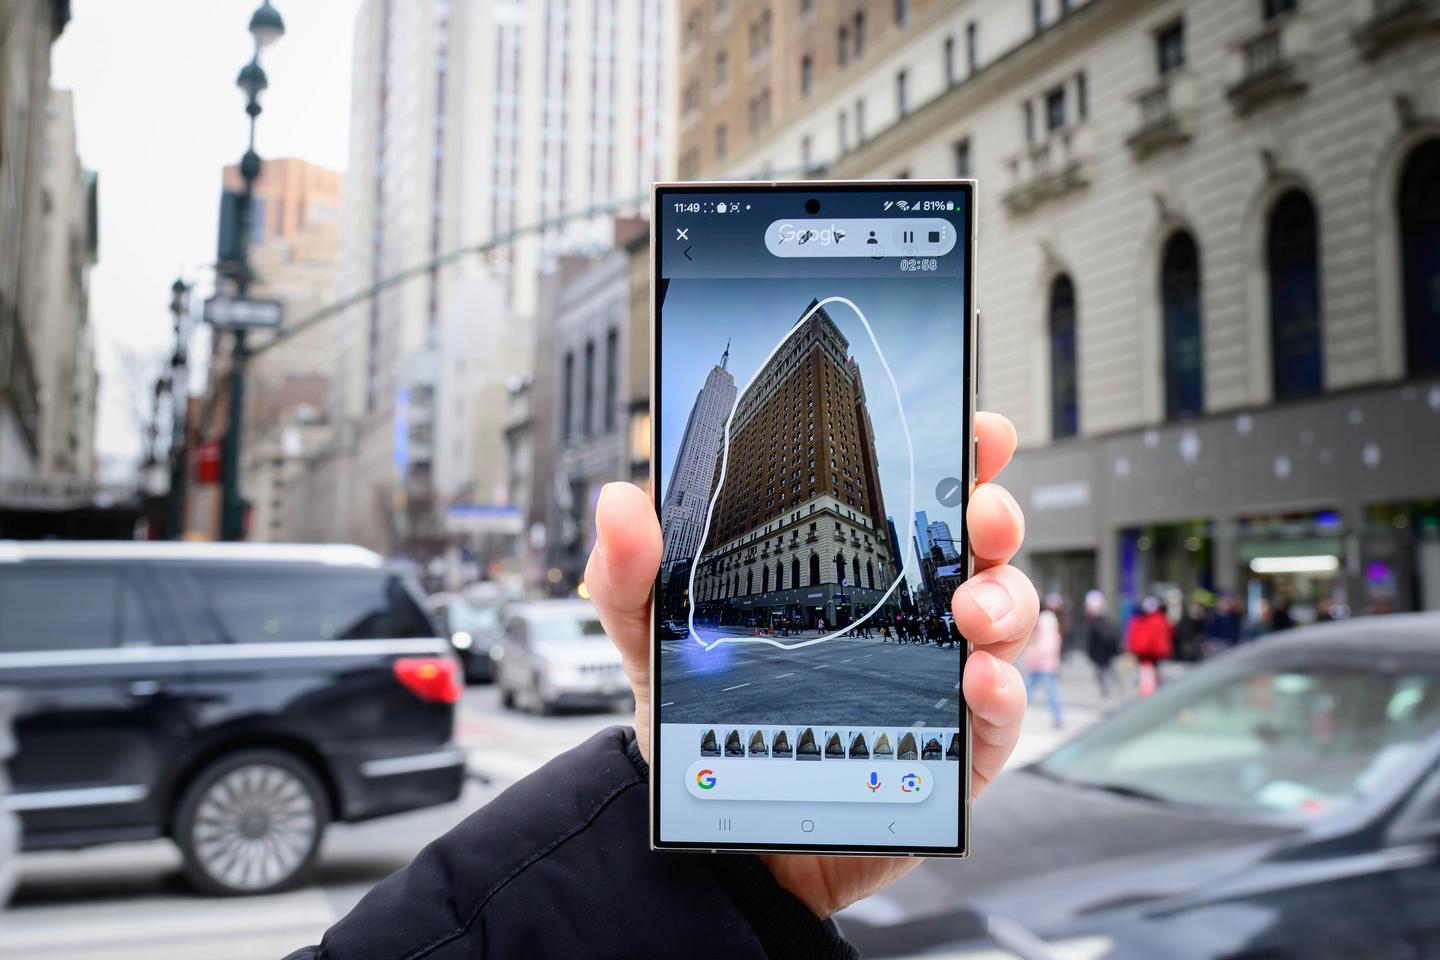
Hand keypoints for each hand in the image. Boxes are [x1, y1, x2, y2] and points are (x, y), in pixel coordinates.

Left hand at [585, 411, 1036, 918]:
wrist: (718, 836)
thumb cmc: (703, 728)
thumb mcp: (653, 642)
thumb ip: (630, 574)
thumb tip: (619, 503)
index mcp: (848, 570)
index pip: (911, 494)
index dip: (957, 455)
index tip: (976, 430)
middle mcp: (902, 614)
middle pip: (978, 547)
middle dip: (996, 516)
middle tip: (983, 516)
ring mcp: (933, 680)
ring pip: (1005, 620)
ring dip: (1004, 601)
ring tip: (970, 614)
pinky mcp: (951, 752)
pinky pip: (1001, 714)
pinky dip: (1007, 691)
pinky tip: (982, 679)